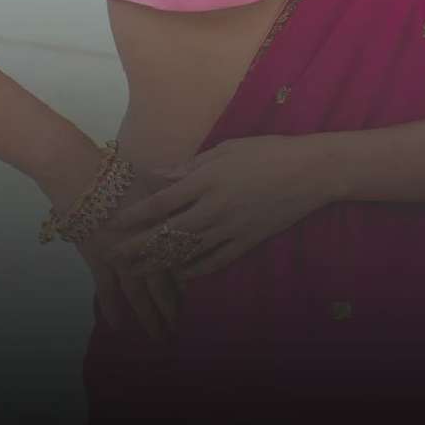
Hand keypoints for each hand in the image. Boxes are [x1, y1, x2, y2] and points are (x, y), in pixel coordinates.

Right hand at [71, 169, 188, 340]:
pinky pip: (107, 288)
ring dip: (149, 314)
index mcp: (162, 221)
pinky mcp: (98, 257)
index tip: (191, 297)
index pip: (181, 256)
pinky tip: (118, 325)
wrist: (77, 171)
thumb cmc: (114, 171)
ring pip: (140, 289)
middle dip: (171, 305)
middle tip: (178, 327)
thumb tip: (187, 200)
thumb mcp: (151, 178)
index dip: (187, 278)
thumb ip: (170, 193)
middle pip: (163, 279)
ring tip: (159, 335)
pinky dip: (111, 306)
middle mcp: (146, 241)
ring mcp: (121, 252)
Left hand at [104, 134, 332, 282]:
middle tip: (115, 257)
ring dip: (160, 262)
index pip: (162, 202)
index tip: (115, 224)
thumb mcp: (225, 150)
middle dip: (138, 246)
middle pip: (168, 233)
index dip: (136, 215)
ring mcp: (231, 229)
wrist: (310, 172)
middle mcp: (214, 208)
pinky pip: (216, 261)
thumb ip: (189, 166)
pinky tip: (180, 275)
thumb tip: (158, 175)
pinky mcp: (247, 242)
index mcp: (206, 180)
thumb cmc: (266, 152)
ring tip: (138, 271)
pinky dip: (195, 269)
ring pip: (188, 251)